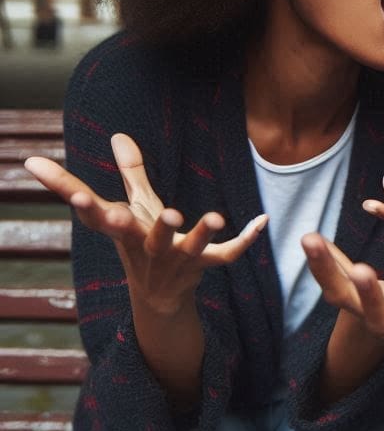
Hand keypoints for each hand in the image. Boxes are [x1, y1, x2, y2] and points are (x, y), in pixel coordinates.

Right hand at [24, 134, 266, 313]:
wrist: (157, 297)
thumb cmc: (141, 241)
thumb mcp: (132, 208)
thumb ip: (130, 171)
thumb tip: (119, 133)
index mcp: (123, 232)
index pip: (96, 217)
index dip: (84, 205)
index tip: (74, 191)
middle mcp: (147, 248)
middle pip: (150, 239)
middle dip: (158, 228)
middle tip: (170, 213)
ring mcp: (177, 261)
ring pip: (191, 250)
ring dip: (201, 235)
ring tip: (216, 218)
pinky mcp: (203, 267)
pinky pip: (226, 255)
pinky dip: (245, 240)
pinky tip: (262, 220)